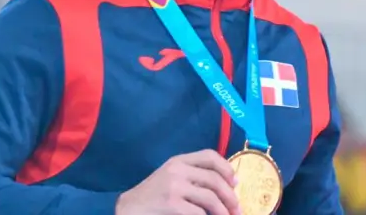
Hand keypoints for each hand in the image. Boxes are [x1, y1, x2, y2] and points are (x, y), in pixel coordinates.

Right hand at [115, 149, 239, 214]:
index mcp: (178, 160)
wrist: (128, 209)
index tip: (235, 183)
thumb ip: (192, 176)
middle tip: (237, 210)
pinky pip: (199, 213)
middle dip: (230, 197)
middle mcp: (177, 170)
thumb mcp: (171, 178)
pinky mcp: (171, 204)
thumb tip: (227, 185)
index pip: (209, 155)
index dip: (227, 168)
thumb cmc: (153, 196)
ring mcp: (174, 187)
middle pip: (214, 179)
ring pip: (210, 198)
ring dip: (224, 212)